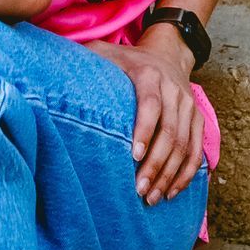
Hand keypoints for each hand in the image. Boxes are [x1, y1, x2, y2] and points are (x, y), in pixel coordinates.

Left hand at [88, 25, 204, 205]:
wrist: (168, 54)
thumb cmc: (127, 59)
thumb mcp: (105, 52)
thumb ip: (86, 58)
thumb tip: (51, 69)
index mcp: (150, 75)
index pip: (151, 104)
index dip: (144, 130)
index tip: (133, 156)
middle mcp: (174, 91)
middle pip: (170, 131)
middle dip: (156, 164)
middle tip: (139, 190)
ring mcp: (189, 106)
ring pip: (185, 145)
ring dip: (170, 174)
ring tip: (152, 198)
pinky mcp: (198, 120)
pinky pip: (196, 150)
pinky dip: (187, 173)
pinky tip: (172, 191)